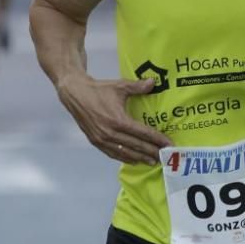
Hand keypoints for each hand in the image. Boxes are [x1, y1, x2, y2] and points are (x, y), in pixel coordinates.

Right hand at [56, 74, 172, 164]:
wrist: (75, 94)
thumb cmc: (99, 89)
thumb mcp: (119, 86)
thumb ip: (137, 86)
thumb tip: (154, 82)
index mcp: (118, 120)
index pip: (143, 133)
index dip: (157, 139)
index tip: (169, 144)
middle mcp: (110, 133)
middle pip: (136, 146)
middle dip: (152, 151)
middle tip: (165, 156)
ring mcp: (102, 139)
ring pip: (125, 153)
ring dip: (140, 158)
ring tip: (152, 161)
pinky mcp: (95, 141)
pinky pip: (113, 153)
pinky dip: (124, 158)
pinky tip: (133, 160)